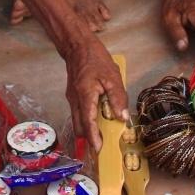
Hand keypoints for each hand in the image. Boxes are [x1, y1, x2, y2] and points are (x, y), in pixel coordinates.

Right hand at [64, 35, 128, 151]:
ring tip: (102, 135)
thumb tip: (122, 118)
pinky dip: (86, 120)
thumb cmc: (95, 58)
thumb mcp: (112, 76)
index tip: (99, 149)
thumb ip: (118, 98)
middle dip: (89, 137)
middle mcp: (75, 100)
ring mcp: (72, 98)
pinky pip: (78, 113)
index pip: (88, 122)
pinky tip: (98, 118)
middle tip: (103, 145)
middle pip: (79, 126)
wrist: (77, 46)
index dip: (93, 137)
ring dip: (88, 129)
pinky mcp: (73, 95)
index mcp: (85, 96)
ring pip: (77, 120)